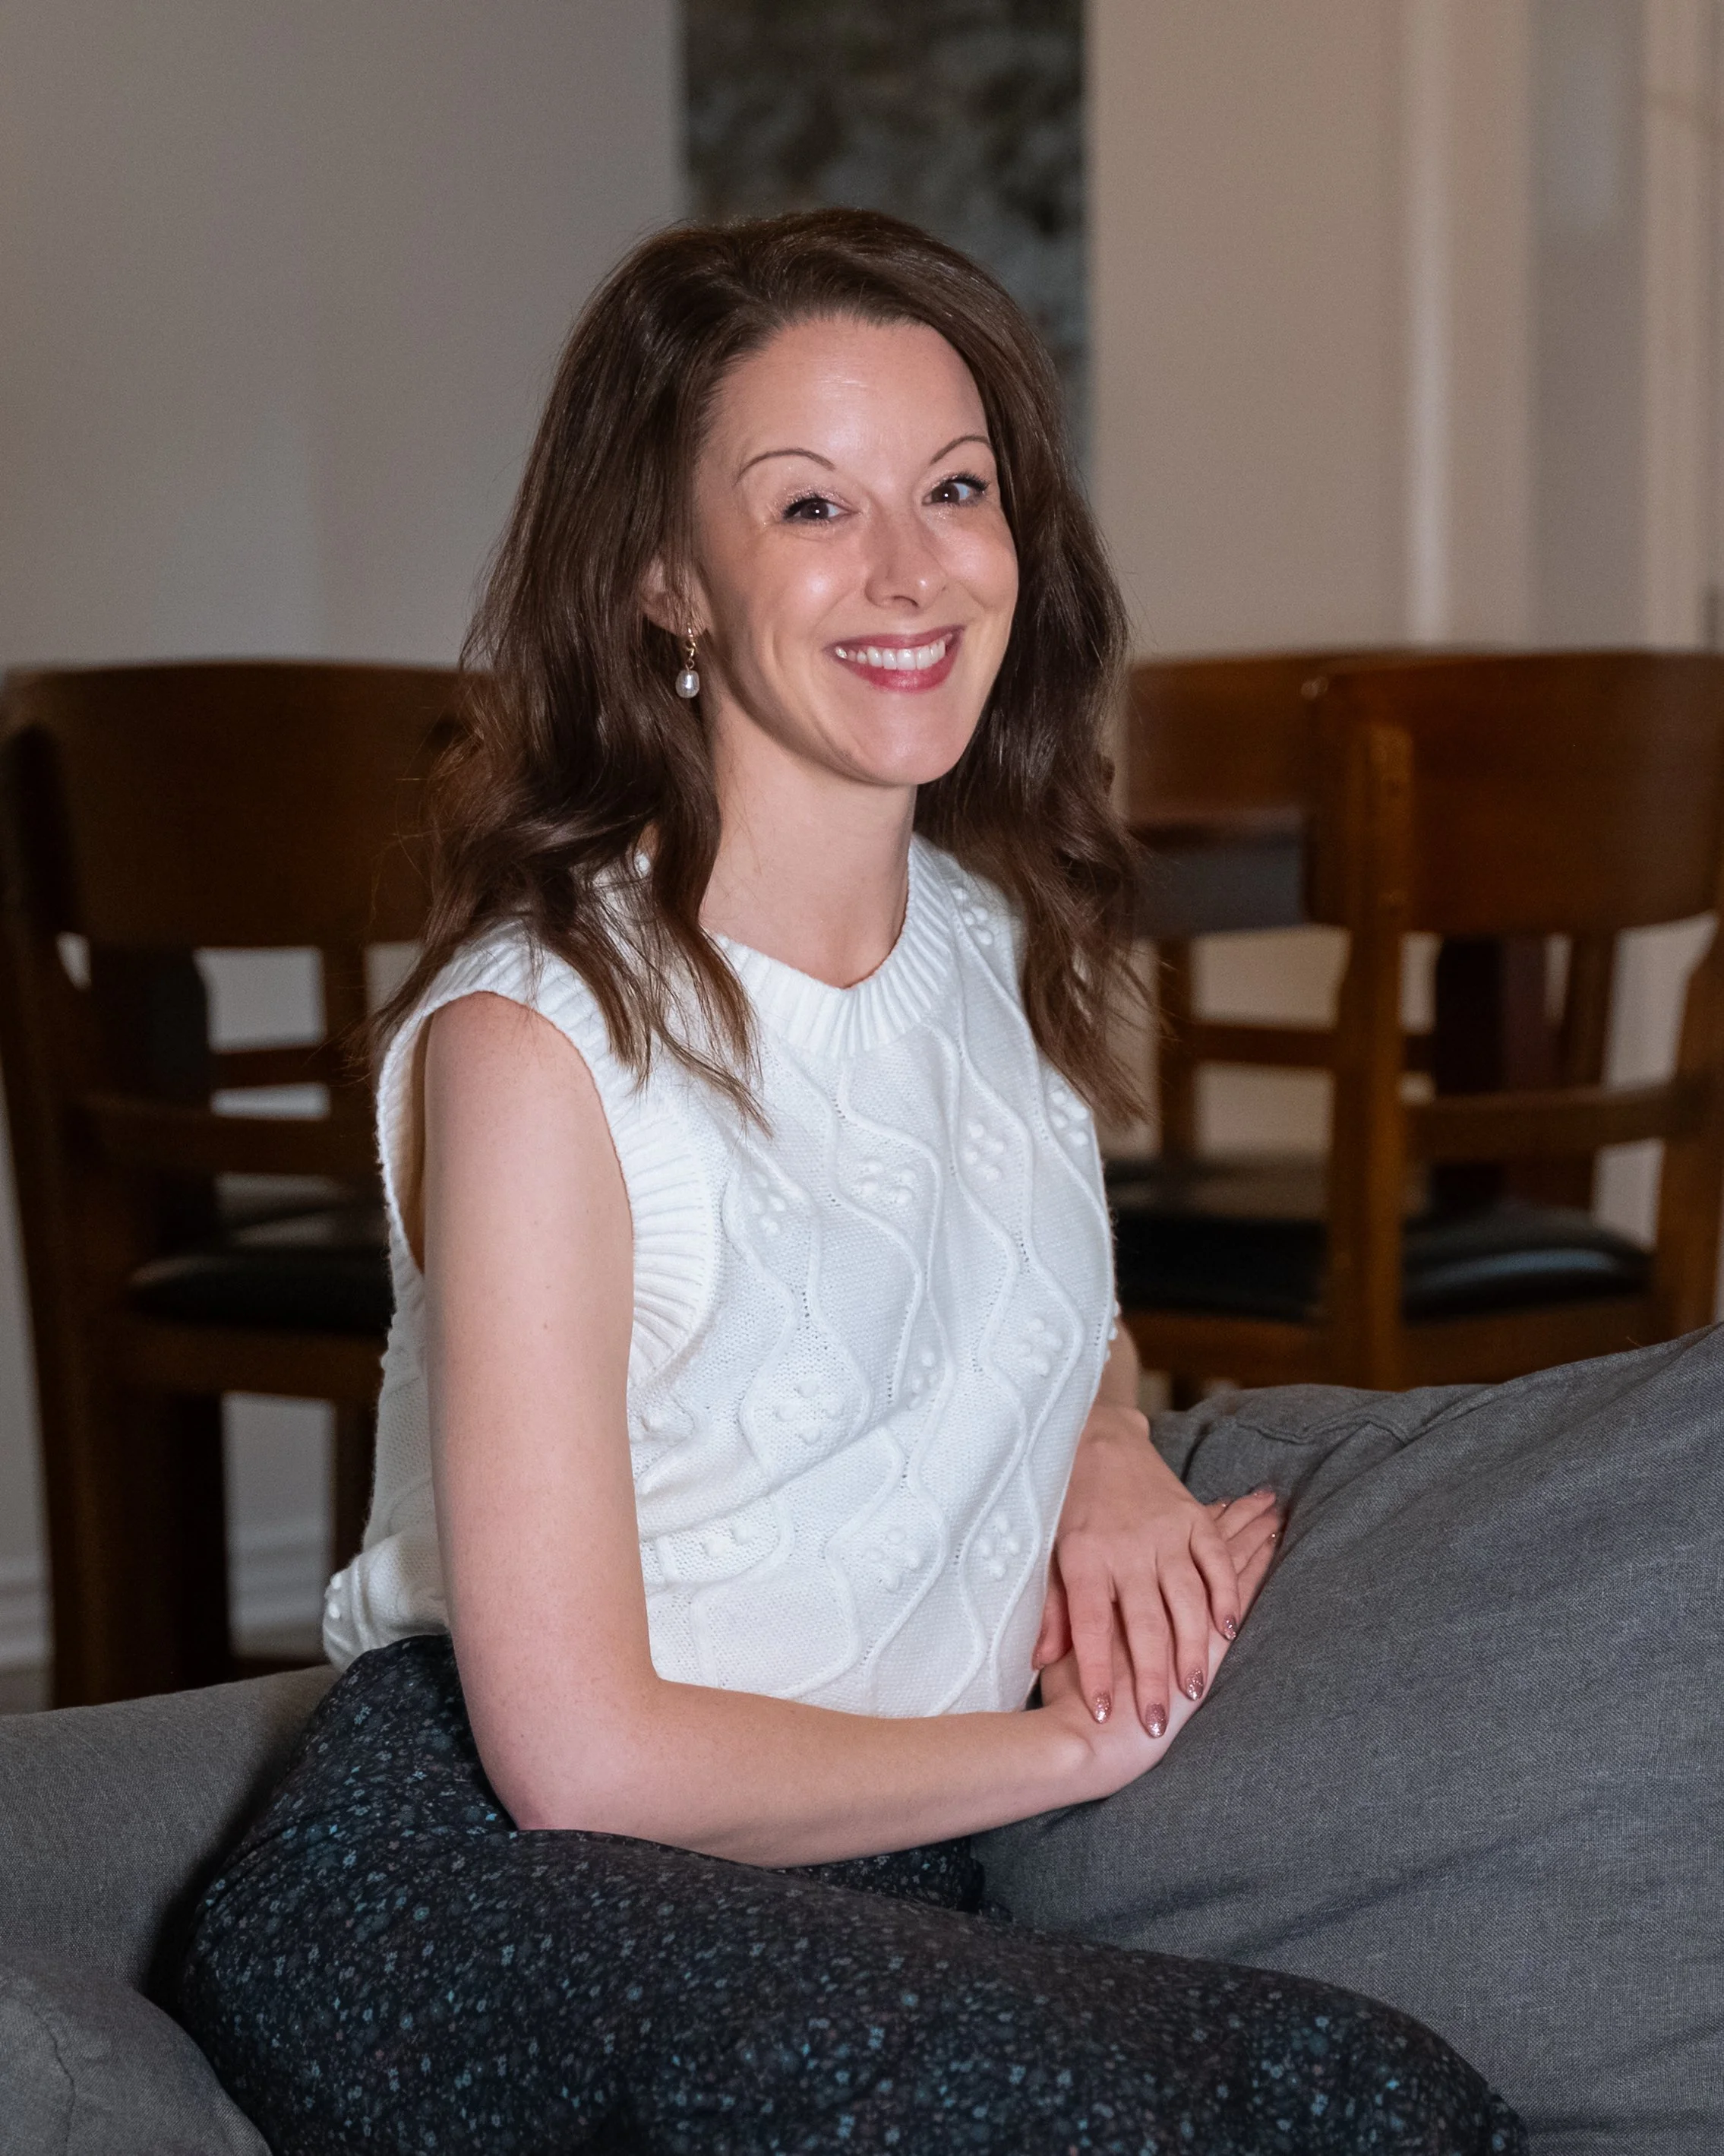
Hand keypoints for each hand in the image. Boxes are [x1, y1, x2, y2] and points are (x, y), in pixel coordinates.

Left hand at [1033, 1400, 1281, 1738]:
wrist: (1094, 1437)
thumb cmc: (1066, 1504)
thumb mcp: (1046, 1552)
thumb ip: (1051, 1607)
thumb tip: (1040, 1660)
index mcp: (1084, 1557)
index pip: (1091, 1625)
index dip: (1096, 1671)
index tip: (1101, 1714)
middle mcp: (1126, 1547)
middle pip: (1143, 1624)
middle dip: (1150, 1679)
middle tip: (1155, 1724)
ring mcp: (1165, 1532)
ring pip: (1186, 1600)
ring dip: (1193, 1649)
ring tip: (1193, 1691)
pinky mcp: (1192, 1518)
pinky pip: (1216, 1562)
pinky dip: (1226, 1596)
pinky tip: (1228, 1631)